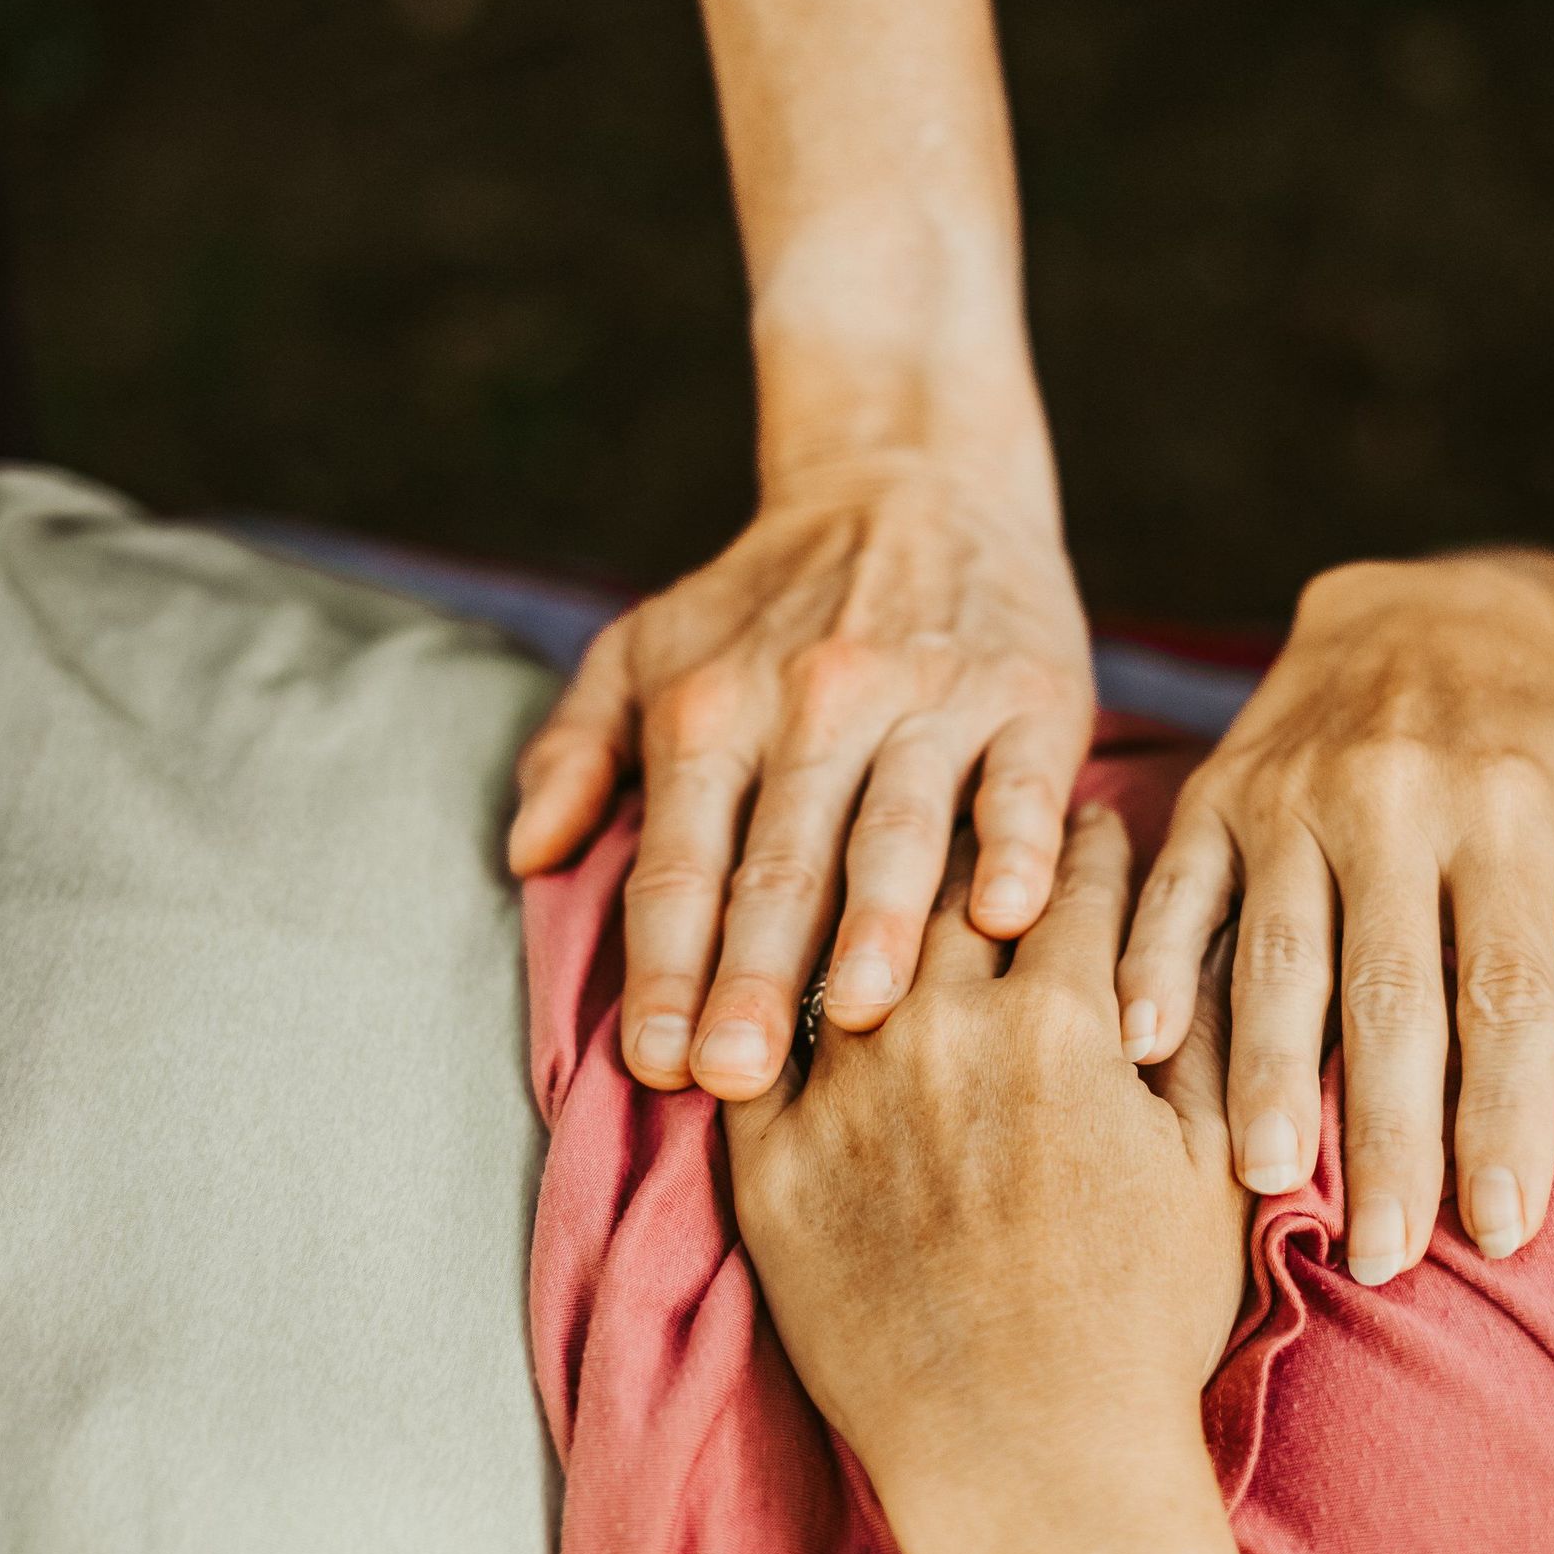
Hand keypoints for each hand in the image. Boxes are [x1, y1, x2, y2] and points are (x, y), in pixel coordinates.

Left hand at [509, 454, 1093, 1100]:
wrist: (910, 475)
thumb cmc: (763, 597)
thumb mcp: (645, 646)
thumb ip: (576, 747)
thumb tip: (525, 853)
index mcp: (711, 706)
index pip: (680, 860)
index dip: (665, 966)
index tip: (654, 1066)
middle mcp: (812, 701)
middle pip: (778, 863)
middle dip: (753, 975)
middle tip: (734, 1078)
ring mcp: (926, 696)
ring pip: (897, 829)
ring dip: (876, 926)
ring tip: (856, 1017)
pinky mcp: (1028, 691)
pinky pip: (1020, 782)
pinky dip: (1016, 845)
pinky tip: (1009, 915)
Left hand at [725, 805, 1246, 1510]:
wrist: (1026, 1458)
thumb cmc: (1141, 1322)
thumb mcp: (1210, 1164)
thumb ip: (1201, 1034)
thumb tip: (1201, 942)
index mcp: (1064, 1017)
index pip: (1081, 886)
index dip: (1095, 848)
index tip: (1095, 828)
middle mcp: (941, 1027)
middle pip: (950, 889)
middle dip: (976, 849)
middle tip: (979, 832)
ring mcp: (842, 1089)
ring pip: (844, 945)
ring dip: (869, 904)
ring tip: (879, 883)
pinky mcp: (767, 1158)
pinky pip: (758, 1040)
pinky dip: (777, 1000)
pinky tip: (793, 985)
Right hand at [1116, 557, 1553, 1285]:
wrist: (1420, 613)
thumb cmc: (1532, 745)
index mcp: (1505, 813)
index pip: (1507, 991)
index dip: (1504, 1116)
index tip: (1500, 1228)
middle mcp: (1396, 800)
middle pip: (1391, 995)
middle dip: (1389, 1134)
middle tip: (1384, 1255)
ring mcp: (1291, 795)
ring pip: (1277, 954)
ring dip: (1268, 1074)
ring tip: (1269, 1181)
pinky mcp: (1216, 792)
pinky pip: (1176, 890)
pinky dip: (1151, 967)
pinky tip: (1142, 1049)